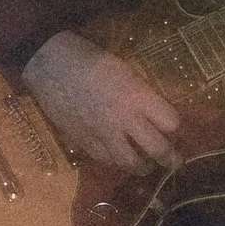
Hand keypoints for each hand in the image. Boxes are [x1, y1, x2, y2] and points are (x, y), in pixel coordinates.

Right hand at [23, 28, 182, 175]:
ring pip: (130, 162)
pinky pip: (105, 160)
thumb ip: (140, 93)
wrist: (49, 64)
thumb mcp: (124, 69)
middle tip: (175, 163)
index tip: (173, 126)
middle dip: (170, 158)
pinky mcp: (83, 142)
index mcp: (137, 95)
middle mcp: (124, 119)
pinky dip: (115, 162)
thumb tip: (152, 111)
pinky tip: (118, 160)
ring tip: (146, 166)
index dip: (175, 125)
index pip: (170, 121)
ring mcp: (103, 134)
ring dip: (142, 167)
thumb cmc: (89, 58)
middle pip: (156, 148)